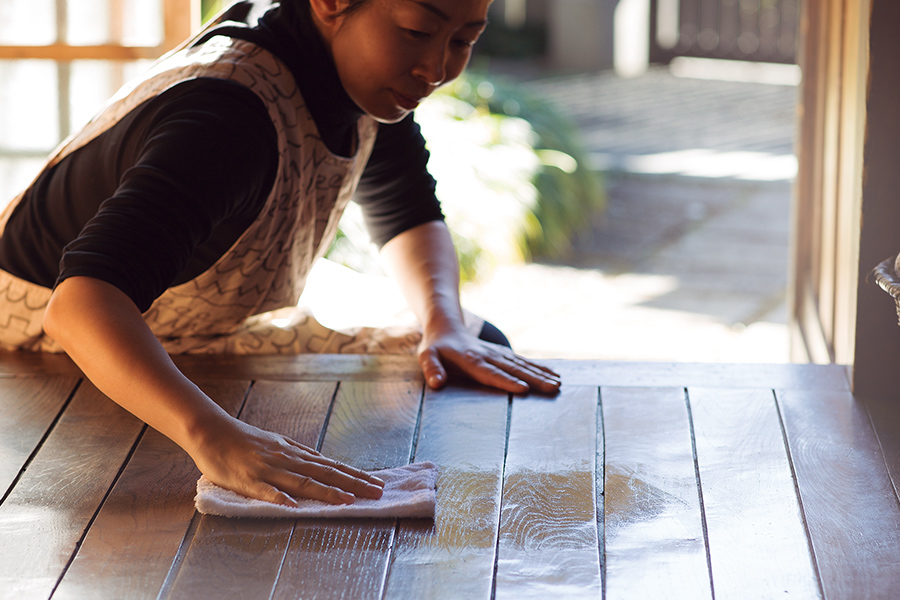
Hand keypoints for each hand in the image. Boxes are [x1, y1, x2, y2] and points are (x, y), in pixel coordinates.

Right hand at [188, 414, 384, 505]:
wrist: (212, 431)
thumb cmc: (245, 440)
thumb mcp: (279, 444)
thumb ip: (300, 455)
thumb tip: (324, 462)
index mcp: (295, 454)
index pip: (332, 466)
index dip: (355, 476)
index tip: (377, 483)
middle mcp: (287, 460)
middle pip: (325, 473)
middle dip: (353, 484)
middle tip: (377, 493)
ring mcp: (269, 470)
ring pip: (302, 482)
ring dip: (326, 492)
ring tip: (348, 501)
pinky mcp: (248, 480)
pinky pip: (265, 491)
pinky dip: (279, 498)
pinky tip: (293, 507)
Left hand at [418, 327, 560, 393]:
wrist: (447, 327)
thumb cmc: (436, 348)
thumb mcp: (426, 356)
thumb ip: (431, 369)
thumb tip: (436, 383)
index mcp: (471, 360)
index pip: (491, 373)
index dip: (506, 381)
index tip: (523, 389)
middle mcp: (489, 356)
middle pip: (514, 369)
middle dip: (534, 379)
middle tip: (552, 388)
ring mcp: (498, 354)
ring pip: (522, 364)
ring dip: (541, 374)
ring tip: (558, 384)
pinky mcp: (504, 354)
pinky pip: (524, 361)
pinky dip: (540, 368)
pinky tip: (555, 375)